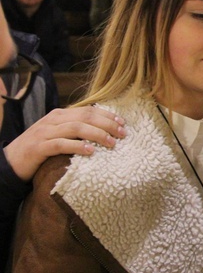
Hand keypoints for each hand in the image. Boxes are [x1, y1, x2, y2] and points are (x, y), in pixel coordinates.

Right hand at [3, 106, 125, 180]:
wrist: (9, 161)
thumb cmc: (39, 148)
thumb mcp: (58, 134)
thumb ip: (75, 130)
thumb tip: (102, 130)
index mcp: (60, 114)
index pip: (88, 110)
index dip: (107, 115)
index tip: (123, 123)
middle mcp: (53, 120)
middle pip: (85, 117)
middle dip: (107, 124)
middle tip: (123, 134)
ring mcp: (44, 133)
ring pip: (75, 128)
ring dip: (97, 134)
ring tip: (112, 143)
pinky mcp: (38, 148)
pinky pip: (61, 144)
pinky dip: (77, 146)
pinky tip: (91, 151)